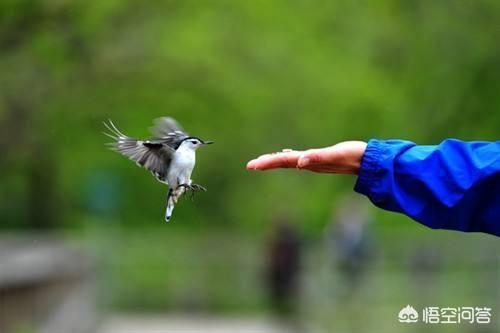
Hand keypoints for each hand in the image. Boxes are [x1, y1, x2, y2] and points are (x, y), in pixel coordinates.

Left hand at [246, 141, 366, 174]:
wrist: (368, 161)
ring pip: (291, 161)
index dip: (268, 162)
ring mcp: (315, 161)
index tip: (253, 165)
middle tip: (250, 166)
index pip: (283, 161)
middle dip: (267, 163)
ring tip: (263, 162)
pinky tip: (288, 155)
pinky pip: (302, 158)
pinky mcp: (322, 158)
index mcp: (308, 162)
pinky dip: (292, 156)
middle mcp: (309, 163)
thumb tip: (299, 163)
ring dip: (277, 160)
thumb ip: (317, 158)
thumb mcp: (334, 155)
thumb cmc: (353, 156)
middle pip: (283, 162)